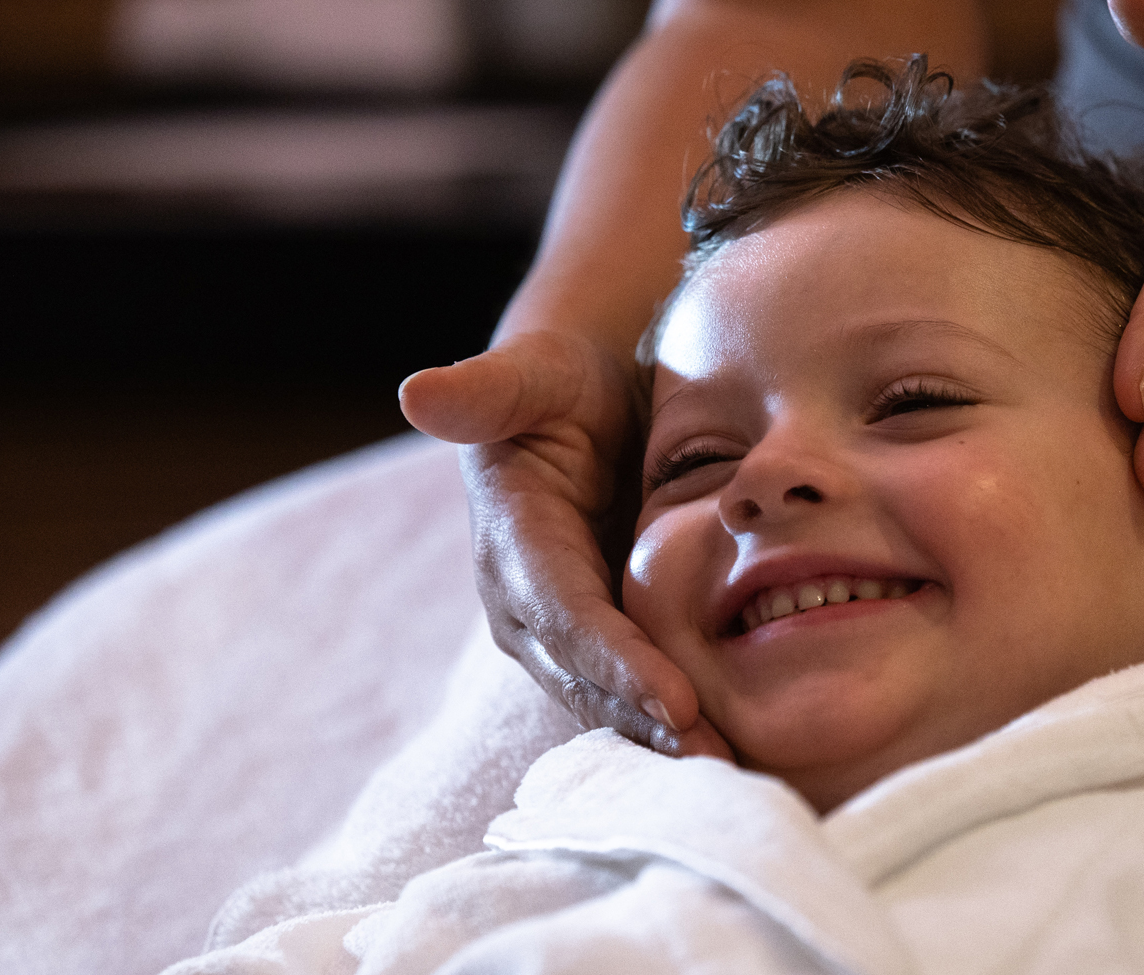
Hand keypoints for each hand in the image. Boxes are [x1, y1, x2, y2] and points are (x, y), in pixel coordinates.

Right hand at [400, 332, 732, 759]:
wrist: (574, 403)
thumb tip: (419, 393)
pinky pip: (627, 688)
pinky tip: (721, 747)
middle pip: (588, 676)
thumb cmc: (558, 383)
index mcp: (511, 544)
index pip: (568, 617)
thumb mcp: (528, 374)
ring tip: (725, 770)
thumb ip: (485, 389)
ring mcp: (557, 629)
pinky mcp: (594, 637)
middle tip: (713, 758)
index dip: (617, 662)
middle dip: (645, 722)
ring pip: (607, 696)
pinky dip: (668, 720)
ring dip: (660, 737)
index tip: (675, 700)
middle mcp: (525, 602)